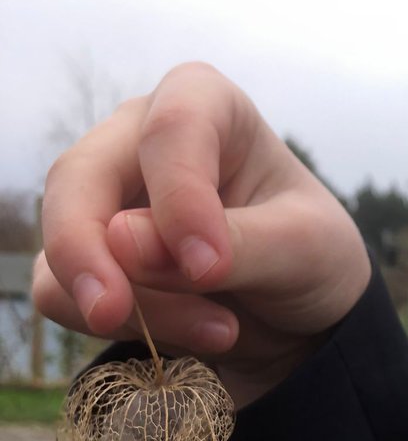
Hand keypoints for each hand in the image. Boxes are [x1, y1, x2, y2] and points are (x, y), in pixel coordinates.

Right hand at [33, 62, 370, 406]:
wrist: (300, 316)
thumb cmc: (310, 255)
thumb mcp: (303, 248)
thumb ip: (232, 242)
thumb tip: (120, 239)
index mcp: (207, 104)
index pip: (171, 127)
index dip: (179, 195)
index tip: (208, 266)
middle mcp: (140, 139)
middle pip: (79, 177)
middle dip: (88, 251)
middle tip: (114, 313)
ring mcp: (105, 199)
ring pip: (66, 246)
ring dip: (135, 307)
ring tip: (223, 332)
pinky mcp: (88, 259)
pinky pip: (63, 294)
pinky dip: (128, 328)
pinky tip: (200, 336)